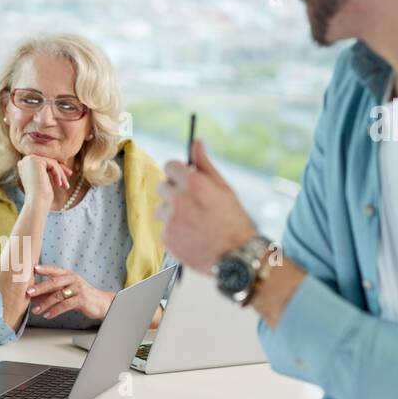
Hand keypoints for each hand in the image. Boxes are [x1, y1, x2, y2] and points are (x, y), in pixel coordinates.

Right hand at [17, 154, 70, 208]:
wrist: (36, 203)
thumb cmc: (41, 196)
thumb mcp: (45, 180)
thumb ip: (48, 170)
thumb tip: (61, 162)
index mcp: (25, 165)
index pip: (44, 163)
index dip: (55, 168)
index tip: (66, 174)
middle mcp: (25, 161)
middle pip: (48, 162)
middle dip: (60, 169)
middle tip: (70, 174)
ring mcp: (29, 159)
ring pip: (52, 163)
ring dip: (60, 174)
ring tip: (65, 186)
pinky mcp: (35, 160)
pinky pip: (53, 164)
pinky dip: (58, 174)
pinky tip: (59, 185)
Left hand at [26, 264, 113, 320]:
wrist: (100, 303)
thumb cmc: (80, 296)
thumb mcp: (65, 292)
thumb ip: (49, 293)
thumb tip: (31, 296)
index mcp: (68, 274)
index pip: (54, 270)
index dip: (44, 269)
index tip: (33, 269)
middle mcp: (73, 279)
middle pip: (54, 282)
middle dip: (40, 287)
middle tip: (29, 292)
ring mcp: (78, 289)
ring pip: (58, 295)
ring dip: (45, 304)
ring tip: (35, 311)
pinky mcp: (81, 299)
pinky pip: (65, 305)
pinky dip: (54, 311)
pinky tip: (47, 315)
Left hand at [156, 141, 255, 273]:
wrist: (236, 256)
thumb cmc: (233, 219)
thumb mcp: (224, 188)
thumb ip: (205, 165)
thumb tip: (196, 142)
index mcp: (194, 184)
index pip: (169, 166)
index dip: (177, 172)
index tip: (183, 178)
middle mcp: (179, 200)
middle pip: (162, 187)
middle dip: (174, 192)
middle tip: (192, 203)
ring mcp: (171, 220)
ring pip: (161, 208)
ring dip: (172, 212)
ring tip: (193, 222)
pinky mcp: (167, 238)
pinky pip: (164, 227)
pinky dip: (174, 230)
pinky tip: (191, 234)